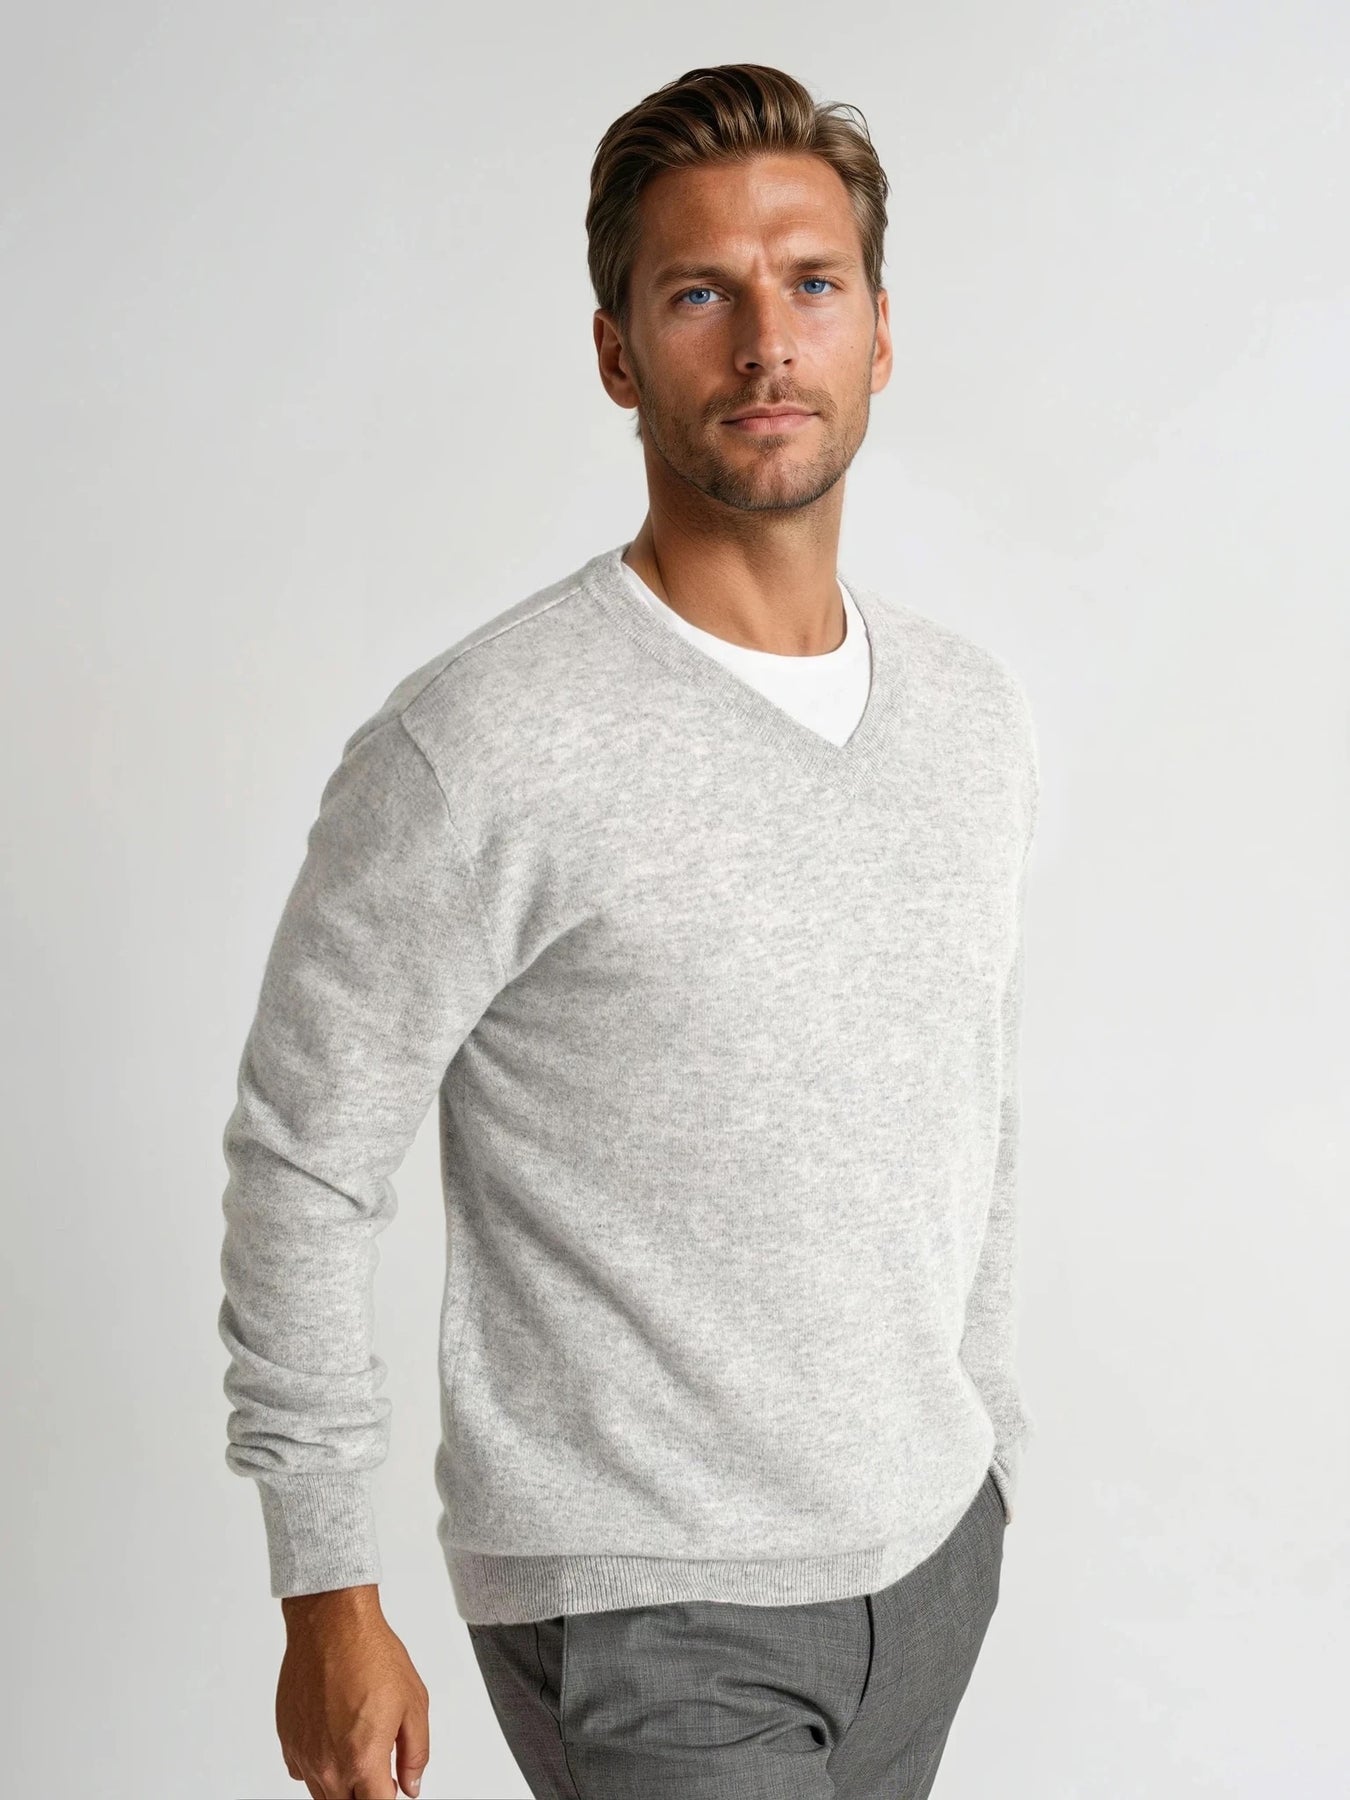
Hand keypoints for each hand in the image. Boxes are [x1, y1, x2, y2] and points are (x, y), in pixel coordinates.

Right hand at [276, 1585, 429, 1798]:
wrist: (331, 1625)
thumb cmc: (370, 1654)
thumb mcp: (414, 1703)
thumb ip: (416, 1753)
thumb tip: (412, 1785)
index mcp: (362, 1761)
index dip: (391, 1796)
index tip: (395, 1786)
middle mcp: (328, 1766)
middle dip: (367, 1793)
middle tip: (380, 1769)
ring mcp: (304, 1755)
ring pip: (323, 1794)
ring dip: (343, 1784)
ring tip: (358, 1748)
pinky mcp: (288, 1740)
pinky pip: (302, 1773)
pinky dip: (319, 1767)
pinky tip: (334, 1741)